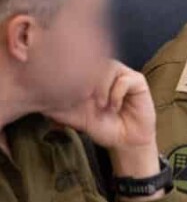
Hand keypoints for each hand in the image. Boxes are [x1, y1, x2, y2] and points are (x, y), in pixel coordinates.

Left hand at [44, 61, 159, 177]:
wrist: (123, 141)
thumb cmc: (100, 126)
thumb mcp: (70, 116)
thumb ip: (53, 105)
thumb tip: (32, 98)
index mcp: (89, 76)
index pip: (77, 62)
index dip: (72, 75)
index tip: (72, 94)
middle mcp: (105, 71)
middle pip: (92, 60)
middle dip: (86, 82)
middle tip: (84, 98)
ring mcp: (122, 75)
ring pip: (108, 67)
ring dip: (102, 88)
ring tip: (101, 105)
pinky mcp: (138, 82)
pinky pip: (125, 80)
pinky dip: (117, 94)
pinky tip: (115, 107)